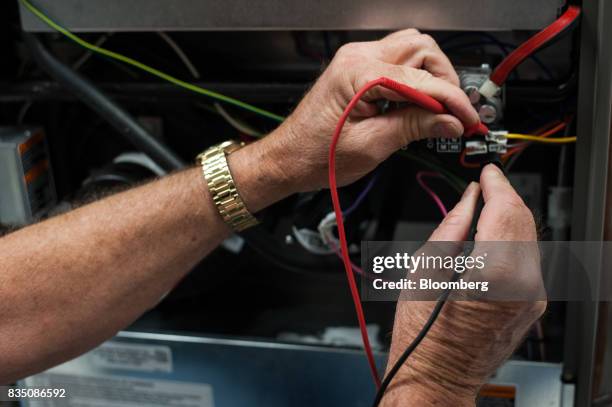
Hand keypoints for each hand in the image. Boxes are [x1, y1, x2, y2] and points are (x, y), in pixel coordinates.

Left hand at [253, 29, 479, 193]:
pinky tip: (418, 106)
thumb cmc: (316, 156)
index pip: (422, 78)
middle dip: (444, 79)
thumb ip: (414, 127)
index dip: (451, 99)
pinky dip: (416, 81)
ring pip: (412, 52)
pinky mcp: (358, 72)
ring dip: (432, 77)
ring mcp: (357, 62)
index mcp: (358, 74)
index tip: (467, 120)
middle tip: (454, 113)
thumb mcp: (371, 146)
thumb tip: (450, 120)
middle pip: (421, 49)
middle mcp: (357, 58)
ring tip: (438, 111)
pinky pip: (398, 65)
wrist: (288, 159)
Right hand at [381, 164, 545, 405]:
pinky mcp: (532, 305)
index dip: (496, 184)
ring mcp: (533, 298)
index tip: (486, 171)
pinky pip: (527, 259)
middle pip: (524, 221)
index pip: (506, 210)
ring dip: (508, 217)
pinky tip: (490, 235)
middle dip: (505, 197)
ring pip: (529, 238)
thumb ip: (452, 227)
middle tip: (485, 183)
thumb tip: (468, 199)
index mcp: (496, 274)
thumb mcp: (424, 270)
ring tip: (483, 206)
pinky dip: (511, 240)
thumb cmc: (422, 336)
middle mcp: (525, 286)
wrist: (437, 376)